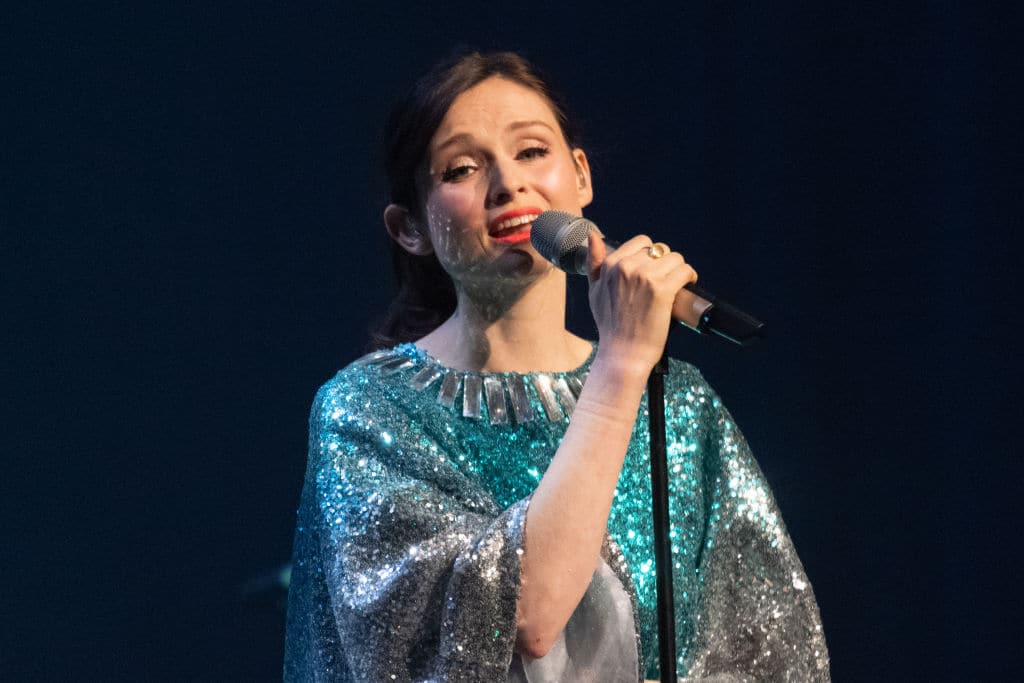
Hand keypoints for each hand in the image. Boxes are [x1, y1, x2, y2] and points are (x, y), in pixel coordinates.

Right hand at [586, 230, 697, 376]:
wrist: (623, 353)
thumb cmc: (610, 325)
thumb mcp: (594, 290)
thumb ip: (595, 262)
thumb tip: (593, 237)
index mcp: (611, 265)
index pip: (641, 242)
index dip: (651, 255)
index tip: (654, 269)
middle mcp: (627, 267)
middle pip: (660, 249)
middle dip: (665, 263)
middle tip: (666, 280)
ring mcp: (645, 277)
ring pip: (675, 258)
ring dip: (679, 269)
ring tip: (677, 283)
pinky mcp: (663, 290)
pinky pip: (684, 271)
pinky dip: (689, 277)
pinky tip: (687, 285)